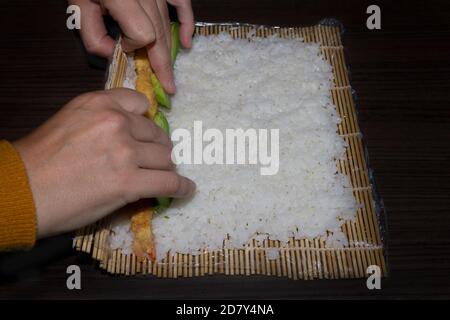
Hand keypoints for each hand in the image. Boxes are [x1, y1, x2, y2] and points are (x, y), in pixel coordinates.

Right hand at [13, 89, 194, 237]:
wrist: (21, 190)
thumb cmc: (40, 159)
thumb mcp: (70, 119)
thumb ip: (102, 117)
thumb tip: (133, 129)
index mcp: (99, 103)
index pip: (141, 104)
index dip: (145, 122)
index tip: (145, 135)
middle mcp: (116, 122)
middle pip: (157, 134)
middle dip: (156, 149)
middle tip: (150, 162)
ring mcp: (125, 152)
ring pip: (165, 158)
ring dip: (164, 169)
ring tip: (160, 177)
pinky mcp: (129, 183)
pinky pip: (169, 183)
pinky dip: (181, 187)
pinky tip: (186, 190)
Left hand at [69, 0, 194, 93]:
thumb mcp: (78, 4)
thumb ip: (92, 33)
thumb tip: (113, 54)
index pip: (142, 33)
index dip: (134, 45)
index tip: (123, 47)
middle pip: (160, 34)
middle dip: (161, 63)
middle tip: (168, 87)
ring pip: (167, 23)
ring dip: (167, 49)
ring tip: (167, 72)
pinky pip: (182, 3)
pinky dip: (187, 23)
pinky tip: (187, 42)